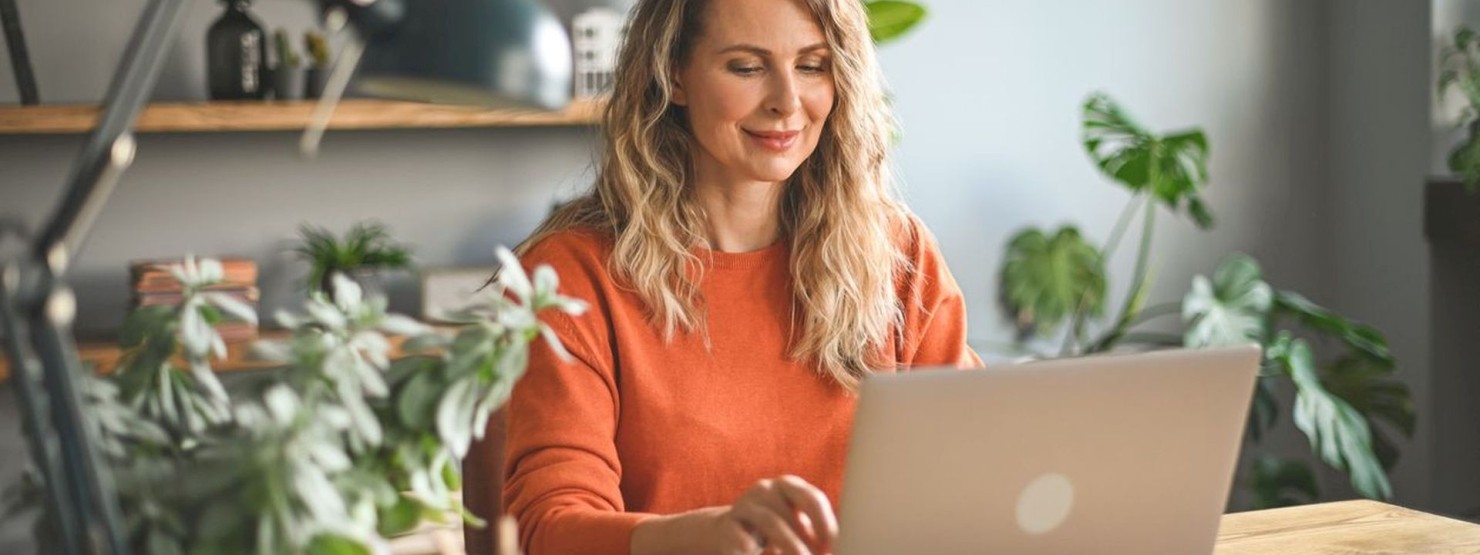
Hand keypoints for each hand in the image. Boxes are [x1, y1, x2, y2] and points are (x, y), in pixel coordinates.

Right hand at [720, 475, 839, 554]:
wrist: (726, 532)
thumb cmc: (773, 528)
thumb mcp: (795, 524)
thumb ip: (814, 534)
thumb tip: (832, 551)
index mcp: (788, 486)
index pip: (812, 498)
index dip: (825, 524)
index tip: (832, 547)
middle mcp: (765, 489)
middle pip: (791, 507)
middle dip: (805, 536)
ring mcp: (744, 505)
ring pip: (770, 522)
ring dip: (790, 545)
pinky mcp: (726, 525)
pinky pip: (743, 538)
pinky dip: (755, 548)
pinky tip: (766, 554)